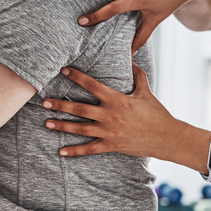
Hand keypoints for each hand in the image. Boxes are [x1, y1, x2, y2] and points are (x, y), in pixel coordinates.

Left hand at [43, 63, 177, 157]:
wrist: (166, 137)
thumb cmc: (156, 113)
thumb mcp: (146, 91)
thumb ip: (137, 75)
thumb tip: (131, 58)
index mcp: (117, 100)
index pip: (92, 86)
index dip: (77, 77)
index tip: (63, 71)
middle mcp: (110, 115)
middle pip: (80, 109)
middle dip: (60, 105)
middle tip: (44, 102)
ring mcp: (109, 132)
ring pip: (80, 129)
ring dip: (62, 126)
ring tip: (46, 123)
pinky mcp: (111, 145)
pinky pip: (90, 149)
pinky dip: (75, 151)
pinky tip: (61, 152)